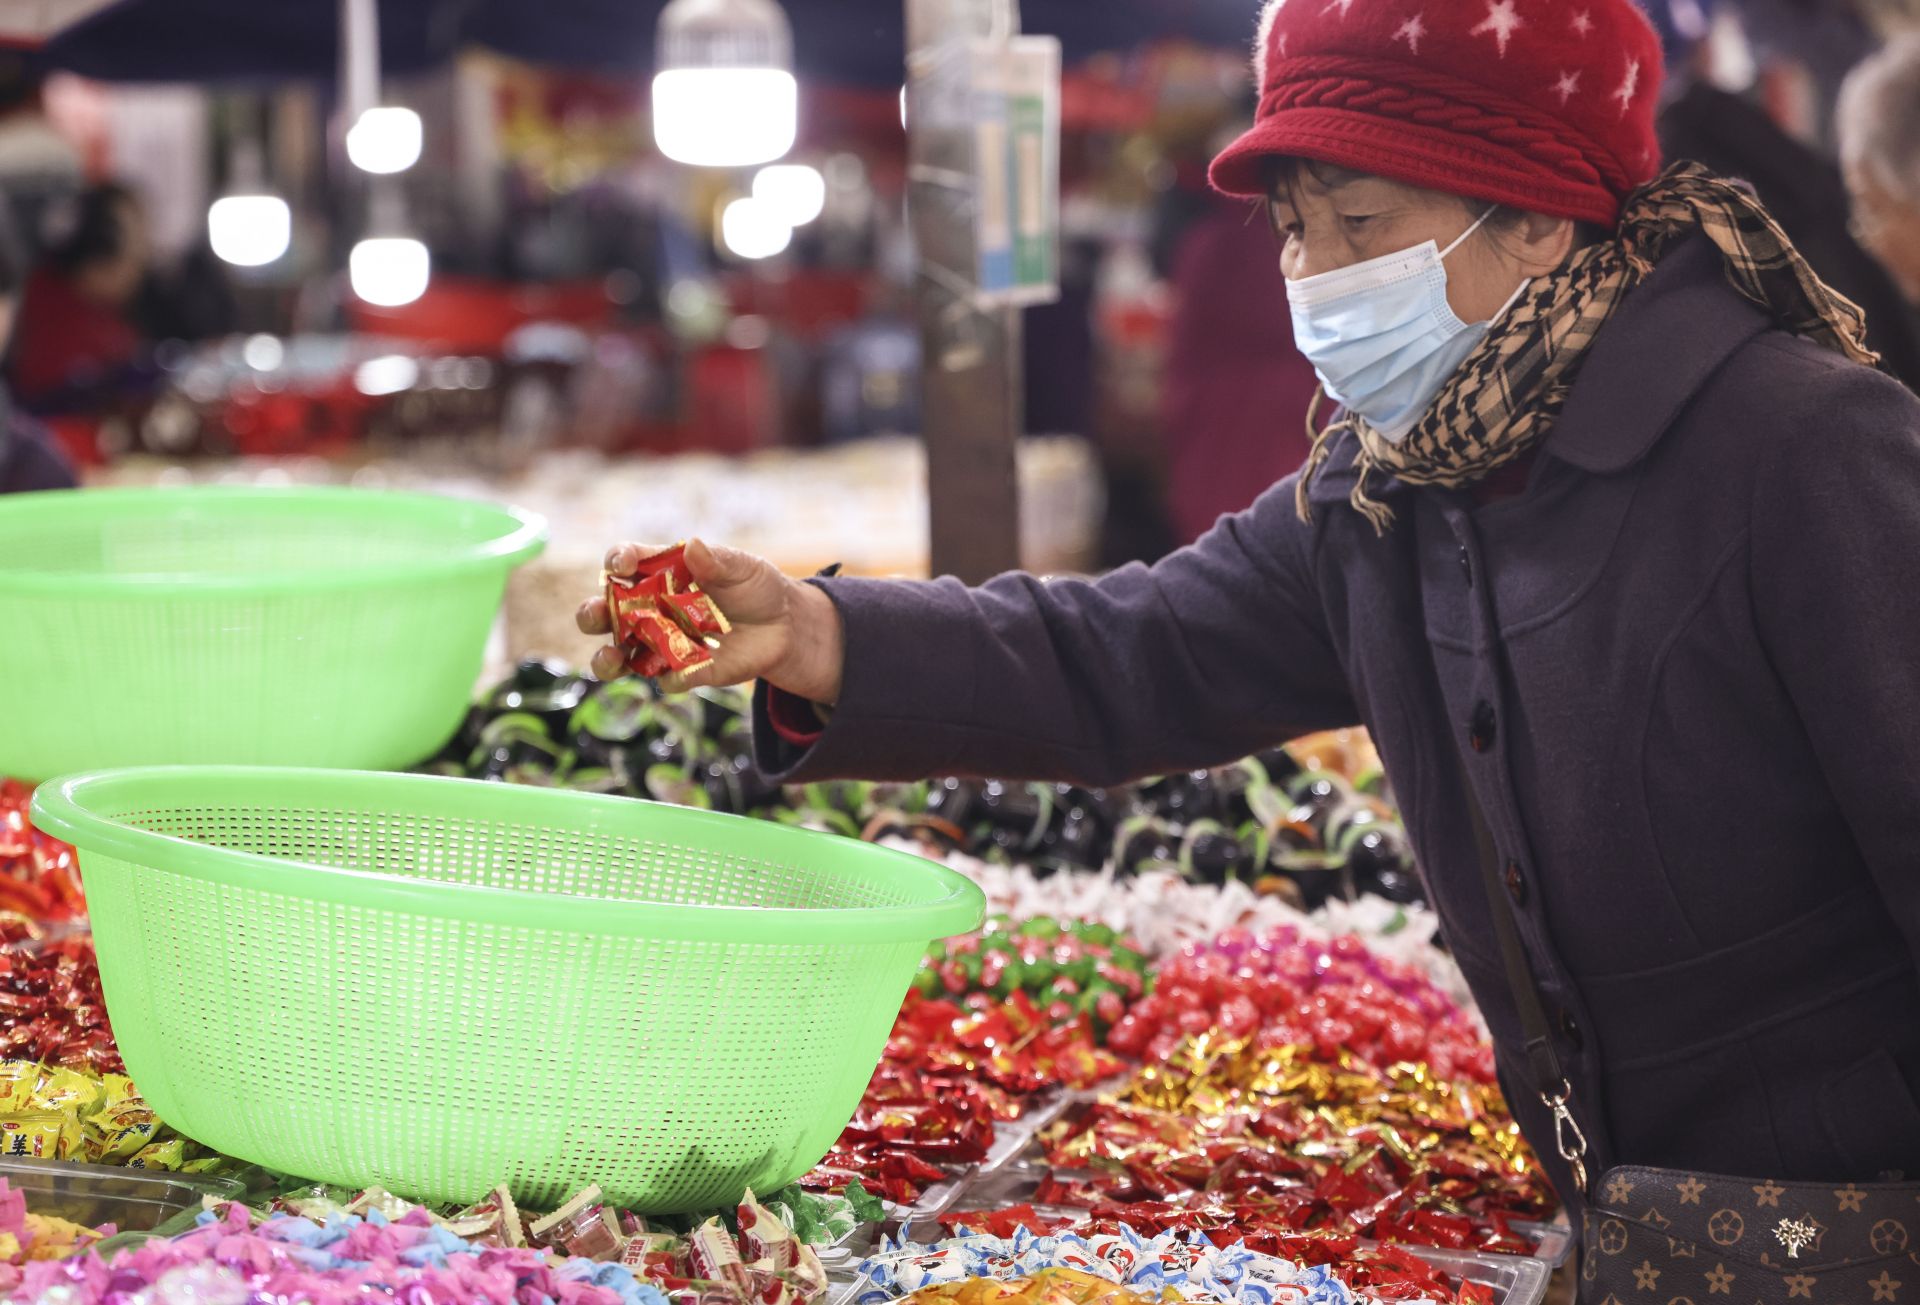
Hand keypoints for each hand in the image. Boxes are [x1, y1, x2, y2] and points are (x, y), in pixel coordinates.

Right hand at [576, 539, 844, 702]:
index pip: (626, 563)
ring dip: (608, 659)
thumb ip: (717, 561)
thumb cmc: (756, 587)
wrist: (784, 627)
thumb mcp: (743, 567)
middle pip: (606, 612)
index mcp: (660, 572)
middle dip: (592, 614)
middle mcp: (650, 609)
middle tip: (595, 615)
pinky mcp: (684, 672)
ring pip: (620, 655)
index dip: (616, 561)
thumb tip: (693, 546)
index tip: (619, 566)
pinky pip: (667, 679)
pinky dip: (669, 678)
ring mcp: (662, 643)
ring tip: (611, 660)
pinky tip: (679, 674)